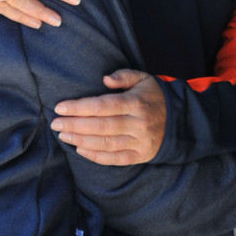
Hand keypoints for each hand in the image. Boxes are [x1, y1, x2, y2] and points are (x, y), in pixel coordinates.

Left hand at [52, 69, 166, 164]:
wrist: (180, 120)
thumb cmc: (154, 96)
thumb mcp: (143, 78)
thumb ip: (124, 75)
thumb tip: (105, 79)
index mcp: (136, 103)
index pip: (102, 106)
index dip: (79, 107)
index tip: (60, 107)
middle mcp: (138, 123)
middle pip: (101, 126)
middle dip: (75, 125)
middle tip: (55, 124)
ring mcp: (140, 141)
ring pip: (105, 144)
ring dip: (81, 140)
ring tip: (63, 135)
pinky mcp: (141, 156)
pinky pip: (115, 159)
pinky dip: (96, 156)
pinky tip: (80, 149)